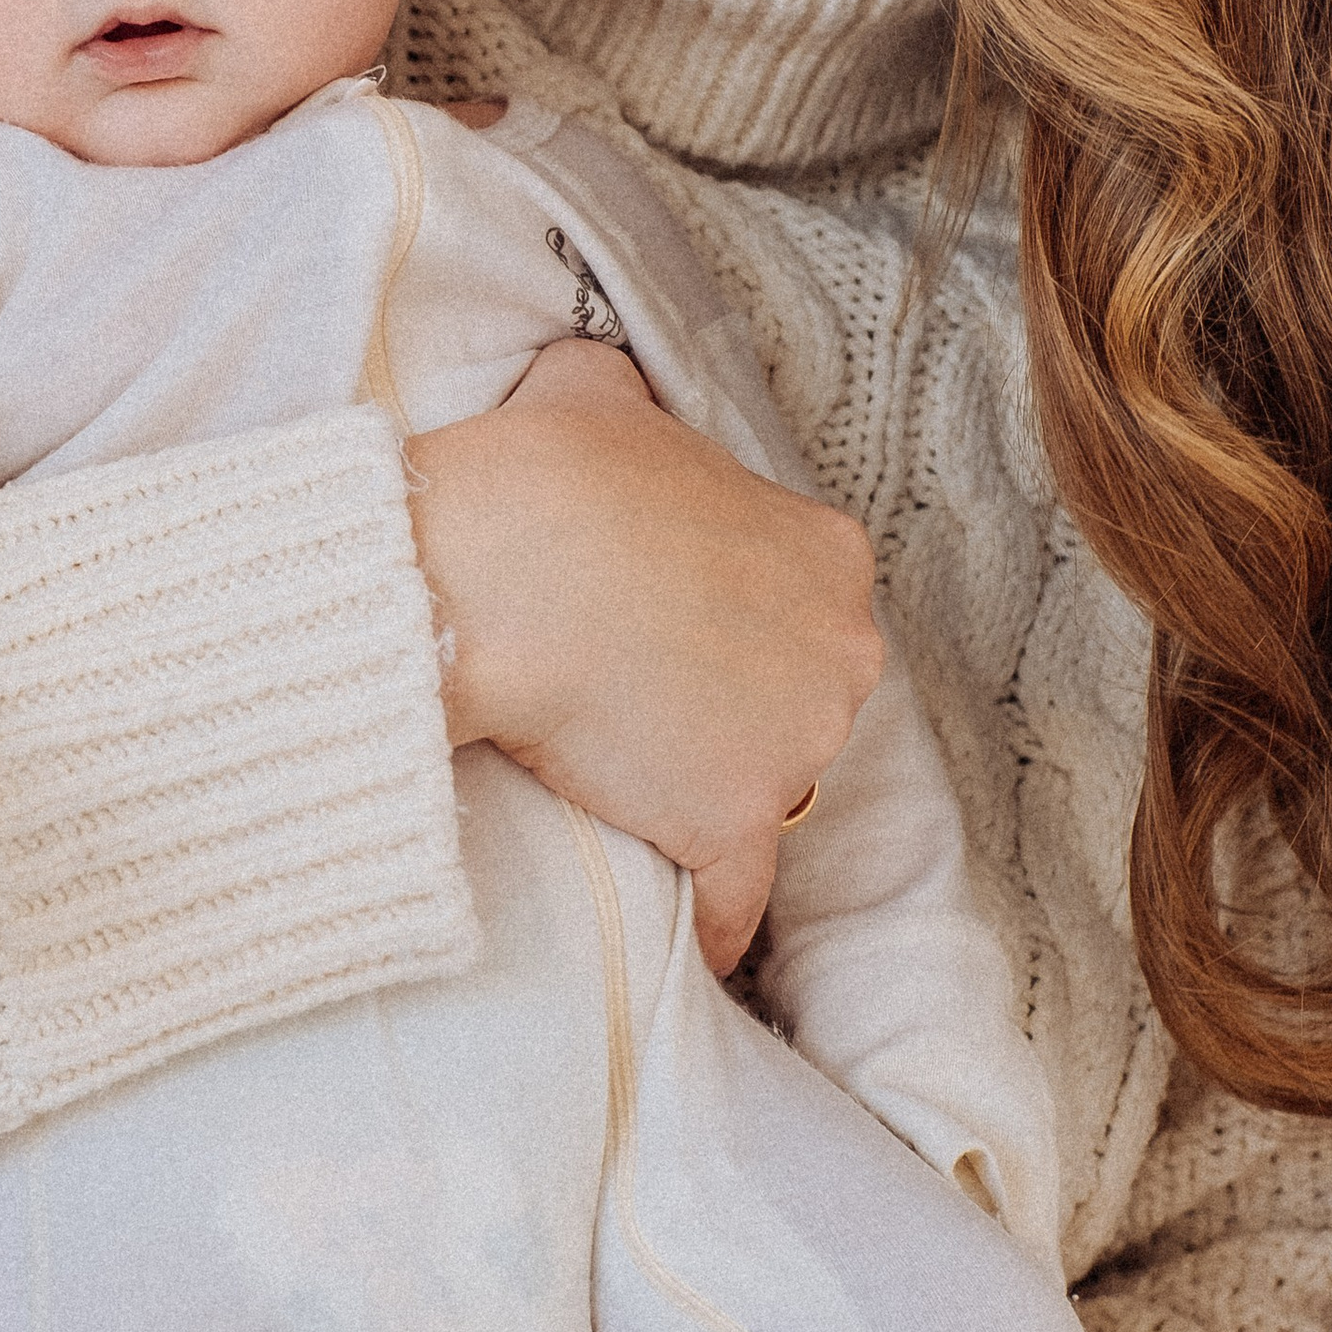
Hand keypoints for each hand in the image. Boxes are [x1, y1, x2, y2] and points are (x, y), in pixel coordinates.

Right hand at [407, 338, 884, 965]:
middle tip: (643, 707)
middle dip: (738, 709)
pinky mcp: (736, 830)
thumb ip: (621, 397)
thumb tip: (596, 386)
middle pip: (801, 698)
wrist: (491, 578)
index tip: (668, 631)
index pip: (799, 604)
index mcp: (826, 551)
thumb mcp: (594, 392)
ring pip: (771, 793)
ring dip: (717, 802)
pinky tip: (696, 945)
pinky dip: (720, 927)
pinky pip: (743, 903)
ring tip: (638, 802)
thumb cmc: (544, 479)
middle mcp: (840, 651)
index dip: (731, 619)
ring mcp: (796, 748)